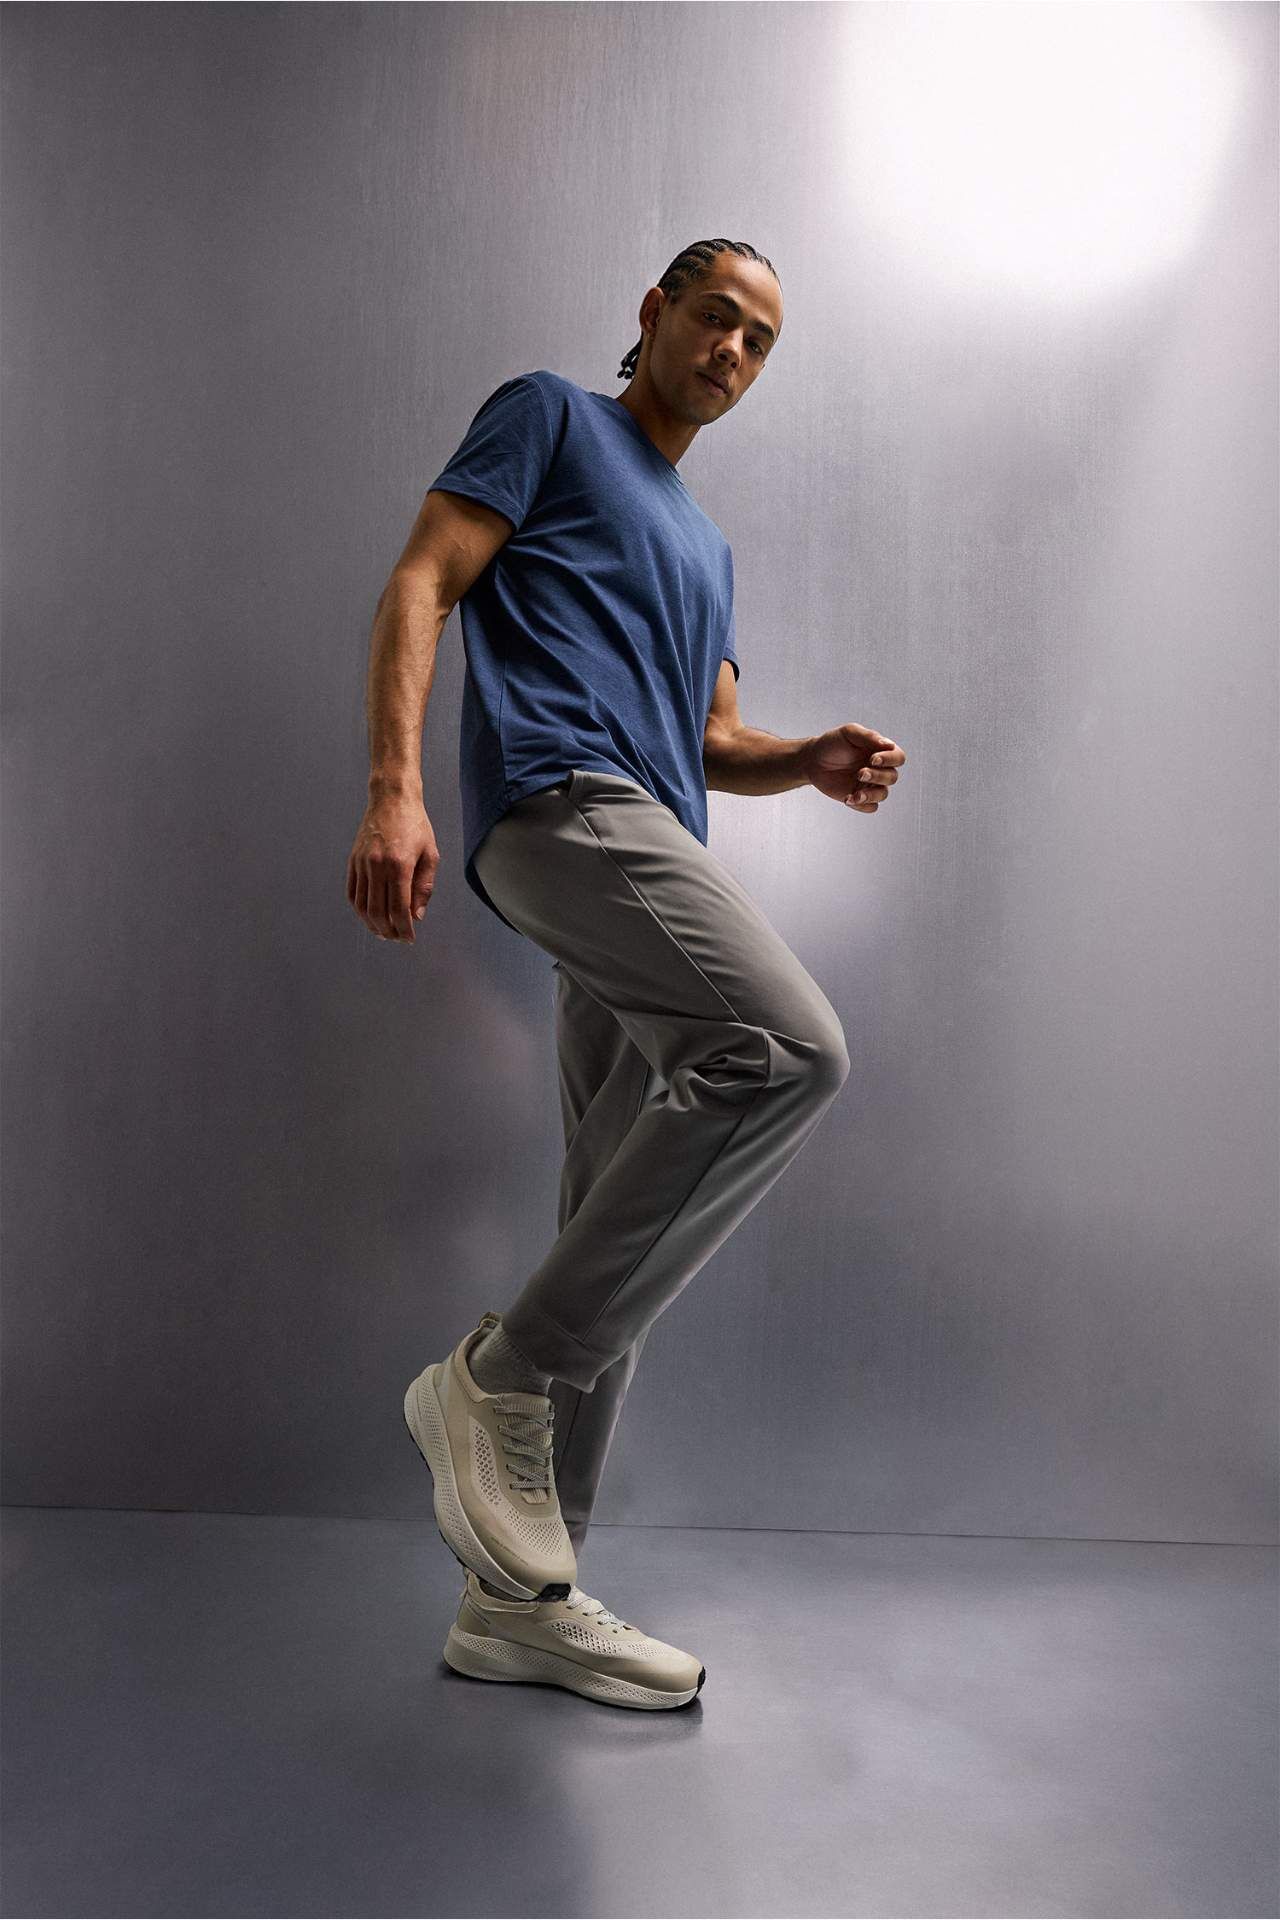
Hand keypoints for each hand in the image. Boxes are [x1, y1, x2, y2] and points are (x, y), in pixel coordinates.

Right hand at [346, 797, 438, 940]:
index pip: (399, 908)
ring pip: (362, 906)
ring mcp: (362, 864)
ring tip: (383, 932)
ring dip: (372, 924)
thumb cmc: (416, 826)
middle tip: (397, 938)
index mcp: (399, 865)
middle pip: (378, 911)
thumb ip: (424, 887)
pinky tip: (369, 917)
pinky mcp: (353, 861)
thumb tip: (417, 915)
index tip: (409, 939)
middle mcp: (377, 866)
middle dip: (389, 931)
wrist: (392, 799)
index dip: (404, 928)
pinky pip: (352, 893)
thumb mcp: (431, 854)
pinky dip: (359, 910)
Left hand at [800, 724, 905, 811]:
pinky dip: (862, 805)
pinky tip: (848, 798)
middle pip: (892, 777)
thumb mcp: (849, 733)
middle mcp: (879, 769)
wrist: (812, 761)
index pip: (898, 757)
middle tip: (860, 773)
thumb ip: (869, 736)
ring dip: (870, 795)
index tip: (872, 759)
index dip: (890, 760)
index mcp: (880, 751)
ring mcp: (869, 785)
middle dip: (877, 776)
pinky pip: (870, 807)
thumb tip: (890, 745)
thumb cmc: (833, 743)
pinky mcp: (859, 798)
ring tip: (855, 794)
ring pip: (883, 794)